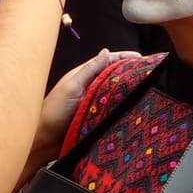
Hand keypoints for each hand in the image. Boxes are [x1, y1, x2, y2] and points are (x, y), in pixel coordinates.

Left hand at [34, 48, 140, 162]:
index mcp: (82, 76)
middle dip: (130, 72)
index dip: (124, 58)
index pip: (106, 61)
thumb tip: (105, 52)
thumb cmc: (52, 112)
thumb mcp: (71, 87)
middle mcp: (89, 88)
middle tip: (149, 72)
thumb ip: (88, 70)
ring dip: (128, 90)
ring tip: (147, 88)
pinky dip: (122, 107)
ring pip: (114, 93)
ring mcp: (92, 103)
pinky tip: (134, 108)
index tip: (141, 57)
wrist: (43, 141)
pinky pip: (112, 110)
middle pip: (113, 76)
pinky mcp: (95, 118)